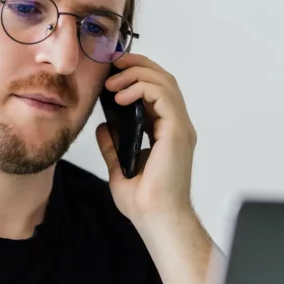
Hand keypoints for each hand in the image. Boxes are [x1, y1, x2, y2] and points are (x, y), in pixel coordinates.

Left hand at [96, 53, 196, 226]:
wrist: (156, 218)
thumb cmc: (145, 202)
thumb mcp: (120, 167)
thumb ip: (113, 146)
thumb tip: (103, 127)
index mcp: (167, 133)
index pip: (157, 91)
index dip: (137, 75)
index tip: (113, 71)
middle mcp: (176, 127)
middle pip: (164, 79)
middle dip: (138, 65)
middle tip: (113, 64)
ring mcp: (180, 128)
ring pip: (165, 82)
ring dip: (137, 74)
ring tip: (112, 82)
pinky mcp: (177, 131)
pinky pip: (162, 95)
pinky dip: (141, 88)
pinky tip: (119, 96)